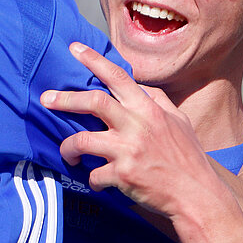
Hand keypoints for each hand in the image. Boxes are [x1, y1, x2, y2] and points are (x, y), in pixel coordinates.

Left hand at [46, 43, 232, 225]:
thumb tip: (140, 87)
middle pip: (93, 102)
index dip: (93, 60)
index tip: (74, 49)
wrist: (197, 193)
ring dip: (68, 147)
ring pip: (83, 140)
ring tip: (67, 153)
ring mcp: (129, 150)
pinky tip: (98, 182)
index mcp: (149, 109)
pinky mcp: (123, 175)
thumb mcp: (179, 121)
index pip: (118, 76)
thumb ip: (158, 101)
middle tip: (46, 99)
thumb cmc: (188, 157)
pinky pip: (94, 175)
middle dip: (65, 99)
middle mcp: (137, 125)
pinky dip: (92, 179)